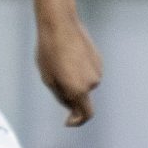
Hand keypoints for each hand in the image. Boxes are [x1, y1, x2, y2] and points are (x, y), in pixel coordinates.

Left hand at [36, 12, 101, 126]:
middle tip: (52, 77)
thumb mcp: (48, 78)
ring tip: (58, 62)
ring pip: (84, 84)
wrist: (60, 25)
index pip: (85, 114)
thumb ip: (61, 96)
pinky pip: (87, 72)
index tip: (68, 122)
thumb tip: (71, 107)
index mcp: (79, 90)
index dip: (77, 121)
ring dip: (72, 80)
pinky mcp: (99, 60)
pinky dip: (78, 70)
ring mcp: (98, 71)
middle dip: (68, 94)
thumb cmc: (48, 51)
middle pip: (81, 97)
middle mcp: (93, 83)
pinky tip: (67, 56)